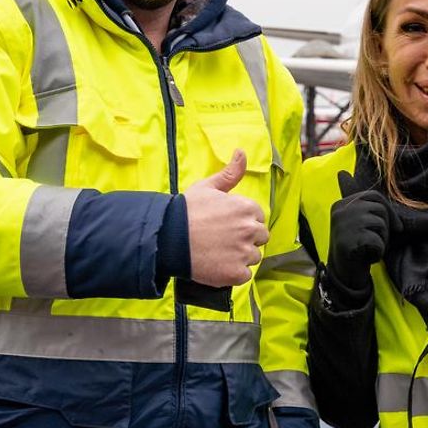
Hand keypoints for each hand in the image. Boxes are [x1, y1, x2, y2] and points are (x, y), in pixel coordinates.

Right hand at [184, 149, 269, 286]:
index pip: (258, 218)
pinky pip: (244, 275)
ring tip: (218, 253)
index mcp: (246, 208)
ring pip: (253, 257)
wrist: (167, 238)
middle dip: (246, 239)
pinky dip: (233, 273)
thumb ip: (230, 173)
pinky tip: (218, 265)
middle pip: (260, 237)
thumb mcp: (208, 187)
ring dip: (240, 257)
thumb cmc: (186, 211)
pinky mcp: (236, 273)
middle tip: (224, 240)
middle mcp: (249, 229)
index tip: (228, 226)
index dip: (243, 222)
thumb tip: (241, 152)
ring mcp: (244, 253)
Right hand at [325, 170, 397, 296]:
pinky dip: (378, 252)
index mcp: (341, 204)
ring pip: (380, 224)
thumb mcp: (358, 222)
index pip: (373, 196)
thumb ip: (365, 206)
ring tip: (370, 249)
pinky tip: (367, 257)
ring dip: (382, 240)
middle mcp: (340, 210)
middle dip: (386, 227)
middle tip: (378, 242)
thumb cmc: (356, 247)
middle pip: (379, 208)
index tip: (397, 228)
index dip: (389, 212)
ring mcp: (343, 225)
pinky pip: (378, 241)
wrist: (344, 275)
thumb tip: (347, 173)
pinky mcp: (349, 240)